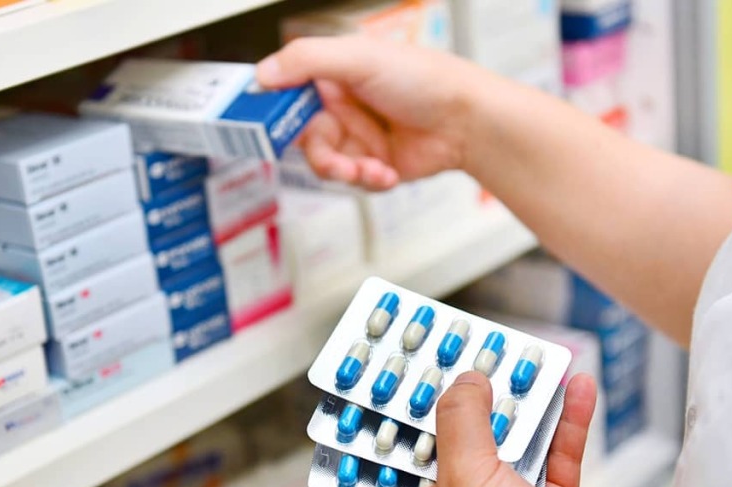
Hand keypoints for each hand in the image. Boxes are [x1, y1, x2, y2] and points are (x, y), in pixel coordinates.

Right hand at [257, 35, 484, 189]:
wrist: (469, 122)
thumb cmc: (424, 79)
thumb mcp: (359, 58)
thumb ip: (307, 60)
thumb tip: (262, 74)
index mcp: (335, 74)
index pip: (288, 93)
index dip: (276, 112)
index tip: (266, 128)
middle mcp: (343, 105)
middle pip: (304, 138)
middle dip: (319, 153)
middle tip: (333, 160)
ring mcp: (358, 136)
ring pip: (327, 164)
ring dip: (345, 170)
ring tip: (367, 168)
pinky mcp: (374, 164)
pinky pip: (353, 181)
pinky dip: (368, 180)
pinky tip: (387, 170)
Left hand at [384, 372, 602, 486]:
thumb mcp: (466, 482)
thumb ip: (461, 425)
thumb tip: (463, 382)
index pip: (404, 439)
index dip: (410, 397)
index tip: (415, 357)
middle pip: (463, 431)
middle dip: (476, 389)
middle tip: (482, 346)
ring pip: (514, 439)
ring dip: (526, 399)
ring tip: (532, 358)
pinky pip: (558, 457)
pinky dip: (568, 423)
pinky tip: (574, 389)